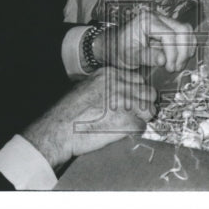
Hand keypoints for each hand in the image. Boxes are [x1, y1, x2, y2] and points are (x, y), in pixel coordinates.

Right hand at [21, 68, 156, 166]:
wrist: (59, 130)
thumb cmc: (69, 112)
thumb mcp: (87, 87)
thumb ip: (106, 86)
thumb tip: (120, 91)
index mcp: (110, 75)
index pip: (139, 80)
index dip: (136, 93)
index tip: (132, 101)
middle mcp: (120, 85)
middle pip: (148, 93)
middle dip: (143, 104)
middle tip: (134, 114)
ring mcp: (125, 103)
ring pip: (149, 109)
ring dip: (142, 118)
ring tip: (129, 124)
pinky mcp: (127, 122)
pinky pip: (142, 127)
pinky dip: (135, 132)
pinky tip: (124, 133)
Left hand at [99, 9, 196, 71]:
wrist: (116, 45)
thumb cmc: (120, 49)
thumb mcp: (131, 55)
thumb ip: (148, 56)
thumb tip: (164, 60)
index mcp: (147, 21)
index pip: (169, 35)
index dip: (173, 53)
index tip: (170, 67)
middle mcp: (157, 17)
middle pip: (182, 30)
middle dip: (182, 51)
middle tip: (176, 67)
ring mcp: (164, 21)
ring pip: (186, 31)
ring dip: (186, 49)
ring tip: (179, 64)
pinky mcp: (168, 28)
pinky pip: (184, 34)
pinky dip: (186, 46)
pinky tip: (180, 58)